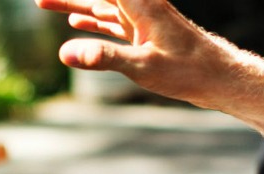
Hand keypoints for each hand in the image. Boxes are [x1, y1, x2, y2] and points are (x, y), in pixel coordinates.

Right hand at [35, 0, 263, 132]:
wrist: (218, 77)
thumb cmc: (186, 71)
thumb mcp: (141, 66)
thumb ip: (102, 57)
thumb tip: (64, 52)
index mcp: (140, 4)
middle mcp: (139, 5)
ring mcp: (140, 19)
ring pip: (99, 7)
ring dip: (74, 5)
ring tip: (45, 3)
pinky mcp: (142, 34)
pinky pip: (109, 22)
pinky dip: (91, 20)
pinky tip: (76, 23)